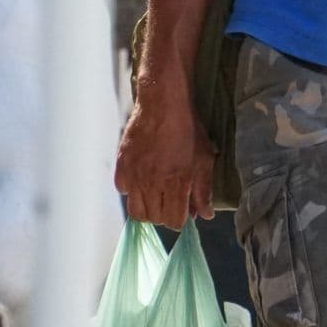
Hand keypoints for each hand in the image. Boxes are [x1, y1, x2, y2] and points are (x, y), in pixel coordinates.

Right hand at [115, 89, 215, 228]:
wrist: (163, 104)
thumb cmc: (188, 130)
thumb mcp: (204, 159)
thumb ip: (204, 190)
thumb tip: (205, 215)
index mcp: (175, 183)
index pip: (174, 221)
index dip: (181, 219)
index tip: (183, 210)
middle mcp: (152, 183)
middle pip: (154, 219)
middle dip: (165, 215)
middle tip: (170, 202)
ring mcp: (134, 175)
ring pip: (136, 211)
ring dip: (147, 208)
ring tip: (155, 196)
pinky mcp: (122, 165)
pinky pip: (123, 189)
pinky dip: (131, 190)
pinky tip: (141, 180)